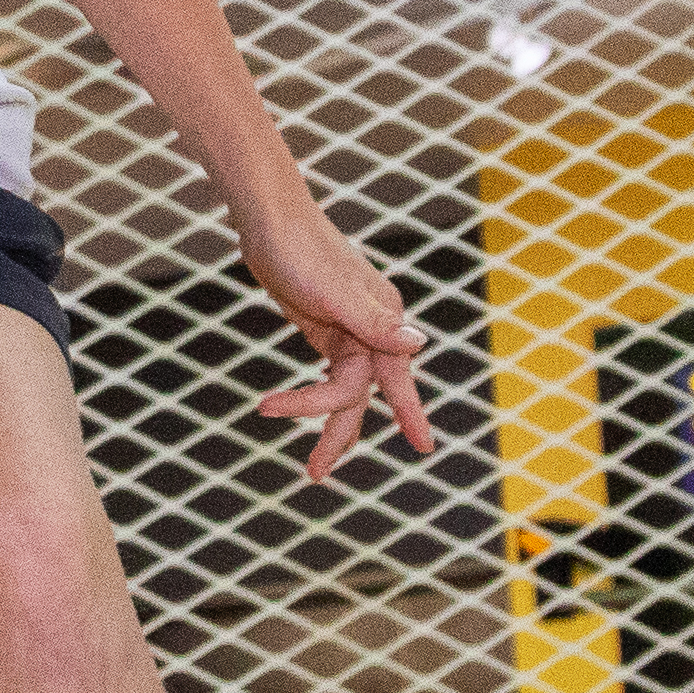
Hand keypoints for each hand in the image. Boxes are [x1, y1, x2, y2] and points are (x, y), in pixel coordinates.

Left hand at [237, 207, 437, 485]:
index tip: (424, 447)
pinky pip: (330, 373)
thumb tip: (418, 346)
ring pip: (344, 389)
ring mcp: (350, 329)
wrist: (268, 219)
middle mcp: (373, 327)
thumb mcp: (333, 291)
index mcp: (383, 319)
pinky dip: (315, 395)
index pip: (397, 376)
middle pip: (362, 393)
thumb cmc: (300, 250)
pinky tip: (297, 409)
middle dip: (340, 432)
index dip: (409, 412)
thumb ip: (373, 322)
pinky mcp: (325, 327)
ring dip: (322, 418)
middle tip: (315, 473)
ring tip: (308, 463)